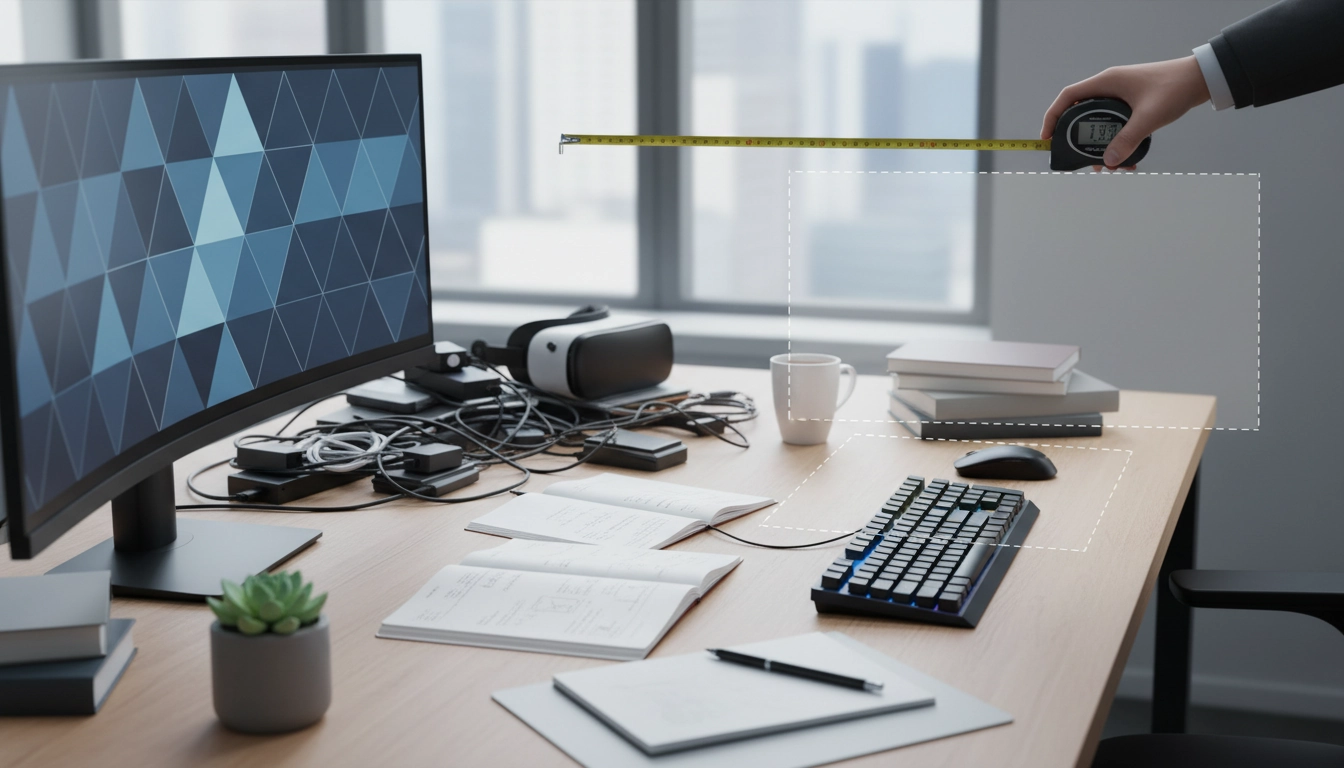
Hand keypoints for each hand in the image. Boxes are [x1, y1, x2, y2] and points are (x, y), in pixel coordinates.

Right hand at [1041, 56, 1210, 168]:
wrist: (1200, 78)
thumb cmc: (1175, 88)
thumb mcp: (1149, 117)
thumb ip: (1127, 140)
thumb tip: (1109, 161)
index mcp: (1107, 82)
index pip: (1068, 97)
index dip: (1052, 117)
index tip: (1047, 137)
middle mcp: (1110, 87)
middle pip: (1079, 112)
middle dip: (1076, 137)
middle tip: (1075, 156)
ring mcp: (1120, 95)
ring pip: (1097, 121)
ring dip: (1098, 143)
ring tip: (1104, 164)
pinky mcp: (1131, 103)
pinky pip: (1113, 123)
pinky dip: (1114, 140)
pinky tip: (1124, 157)